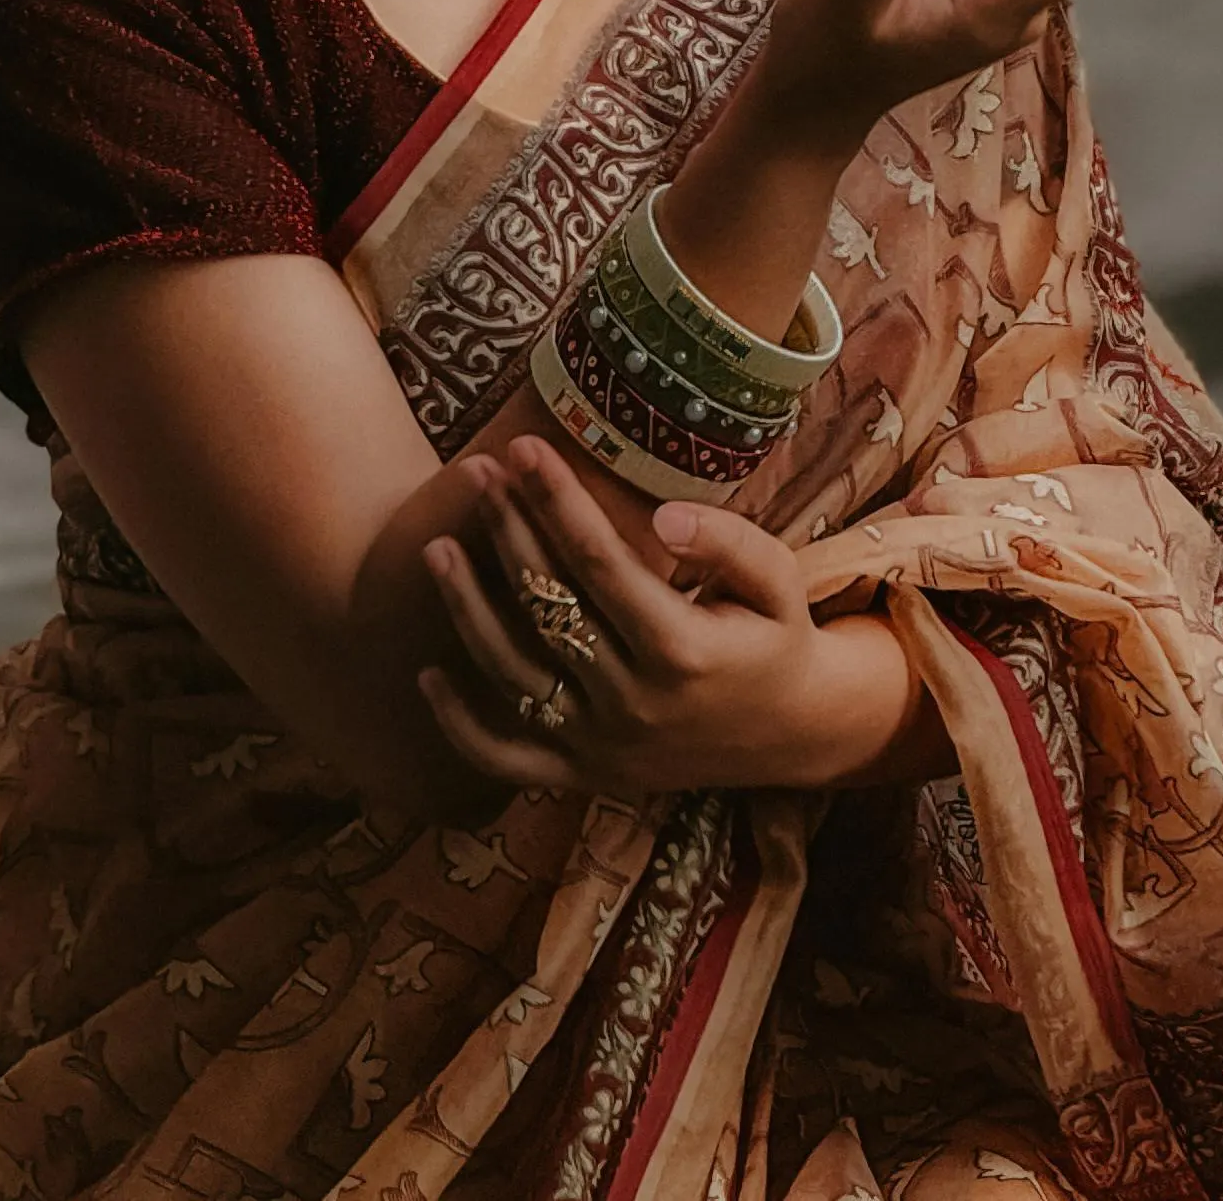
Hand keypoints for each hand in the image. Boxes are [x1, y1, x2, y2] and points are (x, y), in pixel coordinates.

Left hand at [417, 438, 913, 799]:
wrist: (795, 732)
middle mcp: (633, 702)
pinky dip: (461, 725)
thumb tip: (662, 517)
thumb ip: (728, 542)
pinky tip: (427, 675)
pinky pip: (508, 759)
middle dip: (508, 531)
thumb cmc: (780, 637)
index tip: (524, 447)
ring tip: (437, 548)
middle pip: (549, 607)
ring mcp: (602, 745)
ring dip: (469, 610)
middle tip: (479, 473)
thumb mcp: (780, 580)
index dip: (557, 501)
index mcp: (681, 649)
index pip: (599, 562)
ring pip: (514, 676)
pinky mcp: (585, 775)